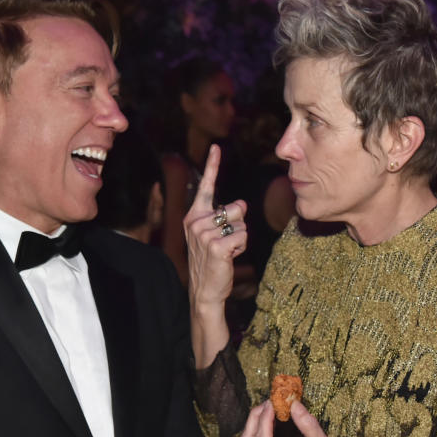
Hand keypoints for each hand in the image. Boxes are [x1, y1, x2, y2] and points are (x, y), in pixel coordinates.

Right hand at [184, 144, 247, 308]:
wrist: (204, 290)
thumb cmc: (212, 261)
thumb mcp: (215, 234)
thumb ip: (225, 216)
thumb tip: (241, 204)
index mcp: (194, 216)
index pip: (206, 187)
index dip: (212, 165)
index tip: (216, 147)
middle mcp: (196, 221)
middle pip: (235, 208)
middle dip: (237, 225)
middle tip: (224, 243)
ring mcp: (204, 233)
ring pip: (241, 223)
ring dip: (240, 238)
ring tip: (226, 251)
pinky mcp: (215, 245)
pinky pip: (242, 236)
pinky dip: (241, 247)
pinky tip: (229, 257)